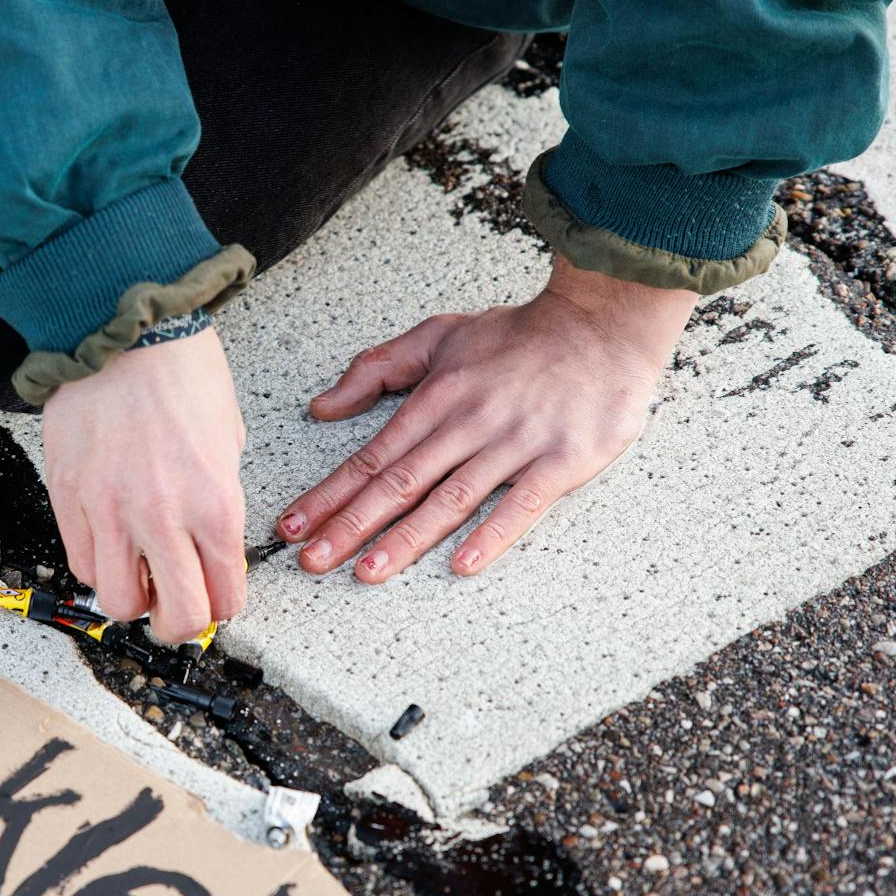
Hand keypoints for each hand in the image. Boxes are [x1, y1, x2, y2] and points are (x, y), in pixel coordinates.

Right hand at [43, 329, 247, 642]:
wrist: (123, 330)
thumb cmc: (182, 373)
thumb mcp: (227, 442)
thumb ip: (218, 504)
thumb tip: (207, 548)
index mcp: (215, 505)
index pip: (225, 598)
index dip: (223, 607)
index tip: (216, 597)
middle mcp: (162, 518)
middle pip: (175, 620)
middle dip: (181, 622)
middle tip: (177, 603)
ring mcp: (109, 512)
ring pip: (117, 602)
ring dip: (133, 598)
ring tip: (138, 572)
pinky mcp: (68, 498)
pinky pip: (80, 563)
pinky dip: (98, 566)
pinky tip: (110, 542)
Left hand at [276, 256, 696, 581]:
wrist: (603, 323)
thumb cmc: (520, 336)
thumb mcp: (439, 335)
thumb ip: (378, 368)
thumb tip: (322, 406)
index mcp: (436, 398)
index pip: (371, 457)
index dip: (328, 495)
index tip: (291, 526)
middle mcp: (468, 424)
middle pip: (399, 484)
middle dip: (348, 526)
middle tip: (310, 561)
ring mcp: (513, 445)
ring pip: (449, 499)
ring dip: (405, 539)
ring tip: (366, 571)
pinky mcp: (559, 463)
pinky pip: (520, 506)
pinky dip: (491, 536)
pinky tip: (461, 564)